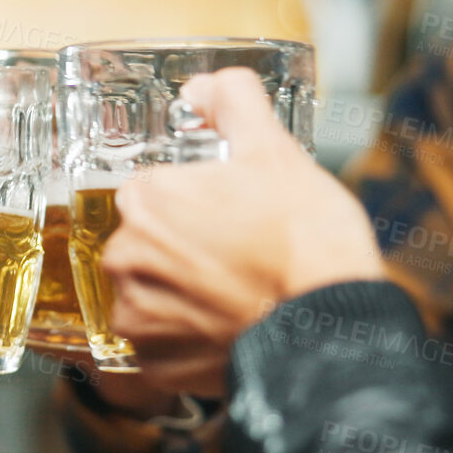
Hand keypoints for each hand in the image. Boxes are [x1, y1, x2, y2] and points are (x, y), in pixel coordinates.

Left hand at [102, 68, 384, 396]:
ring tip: (238, 293)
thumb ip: (233, 104)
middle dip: (186, 246)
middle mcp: (126, 258)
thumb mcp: (274, 150)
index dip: (196, 200)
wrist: (326, 328)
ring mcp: (136, 316)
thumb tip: (204, 88)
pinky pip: (161, 343)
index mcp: (146, 200)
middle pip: (149, 241)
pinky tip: (229, 324)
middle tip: (239, 253)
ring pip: (153, 292)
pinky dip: (189, 337)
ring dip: (184, 293)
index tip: (229, 214)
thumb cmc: (304, 241)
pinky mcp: (153, 364)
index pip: (155, 190)